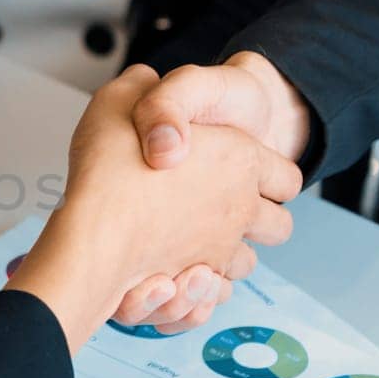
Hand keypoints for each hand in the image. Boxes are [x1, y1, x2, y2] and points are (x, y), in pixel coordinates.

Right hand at [7, 66, 301, 348]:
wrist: (93, 237)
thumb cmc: (111, 169)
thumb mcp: (123, 101)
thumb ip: (142, 89)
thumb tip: (147, 80)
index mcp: (239, 160)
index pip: (285, 176)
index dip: (268, 174)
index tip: (242, 170)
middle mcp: (239, 209)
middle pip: (278, 226)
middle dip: (258, 222)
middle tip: (220, 210)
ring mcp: (220, 251)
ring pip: (246, 263)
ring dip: (227, 256)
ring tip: (190, 242)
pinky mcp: (195, 288)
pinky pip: (216, 297)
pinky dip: (203, 293)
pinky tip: (174, 275)